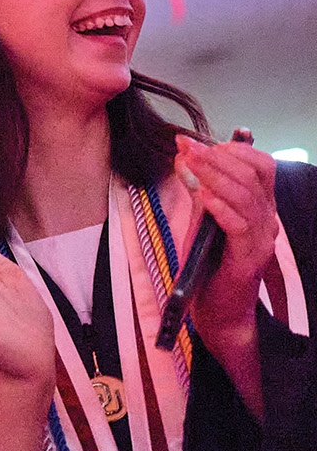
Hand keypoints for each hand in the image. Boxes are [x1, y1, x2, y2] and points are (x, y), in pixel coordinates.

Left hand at [176, 135, 279, 348]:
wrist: (216, 308)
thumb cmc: (208, 263)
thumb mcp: (200, 219)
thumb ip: (198, 190)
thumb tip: (185, 156)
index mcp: (259, 205)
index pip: (259, 166)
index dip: (231, 150)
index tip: (195, 142)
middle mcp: (266, 218)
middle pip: (253, 176)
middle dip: (218, 157)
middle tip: (188, 146)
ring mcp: (261, 238)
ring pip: (247, 197)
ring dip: (217, 176)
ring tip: (192, 163)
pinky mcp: (250, 257)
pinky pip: (240, 226)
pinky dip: (222, 208)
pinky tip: (205, 197)